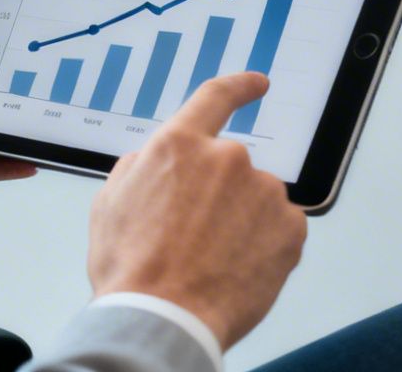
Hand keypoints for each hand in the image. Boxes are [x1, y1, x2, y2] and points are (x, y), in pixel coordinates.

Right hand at [87, 72, 307, 350]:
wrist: (164, 319)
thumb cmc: (132, 270)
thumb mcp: (111, 203)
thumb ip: (141, 167)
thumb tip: (157, 161)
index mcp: (179, 145)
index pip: (215, 98)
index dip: (239, 87)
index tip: (258, 84)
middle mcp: (226, 158)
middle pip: (230, 167)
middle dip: (218, 196)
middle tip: (193, 237)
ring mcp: (262, 191)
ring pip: (256, 200)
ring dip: (241, 222)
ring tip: (211, 261)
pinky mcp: (290, 226)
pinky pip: (280, 228)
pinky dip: (264, 245)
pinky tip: (237, 268)